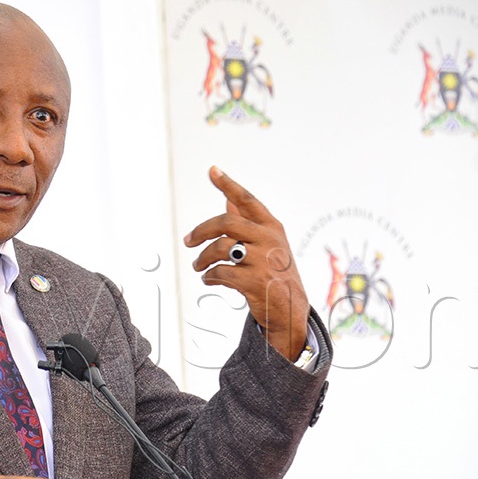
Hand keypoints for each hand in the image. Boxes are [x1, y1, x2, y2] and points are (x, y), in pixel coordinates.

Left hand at [184, 166, 309, 360]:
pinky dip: (209, 277)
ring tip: (198, 266)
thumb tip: (227, 200)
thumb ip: (246, 222)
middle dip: (201, 231)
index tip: (213, 170)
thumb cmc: (273, 270)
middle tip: (188, 241)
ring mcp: (263, 260)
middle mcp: (269, 239)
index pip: (247, 200)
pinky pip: (220, 273)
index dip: (229, 185)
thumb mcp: (266, 243)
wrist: (289, 307)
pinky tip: (209, 279)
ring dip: (203, 259)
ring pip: (220, 249)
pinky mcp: (255, 282)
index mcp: (271, 226)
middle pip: (226, 223)